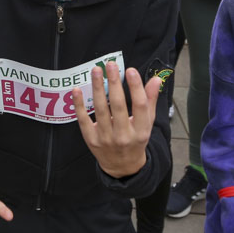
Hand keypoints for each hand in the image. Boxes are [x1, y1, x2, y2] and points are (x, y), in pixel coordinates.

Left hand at [73, 62, 157, 177]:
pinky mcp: (91, 140)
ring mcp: (106, 139)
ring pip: (101, 109)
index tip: (130, 70)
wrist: (122, 167)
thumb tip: (156, 79)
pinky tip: (77, 90)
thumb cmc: (135, 140)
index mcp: (141, 131)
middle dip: (114, 83)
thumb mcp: (147, 124)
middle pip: (118, 106)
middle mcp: (124, 135)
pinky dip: (79, 105)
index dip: (136, 87)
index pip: (140, 106)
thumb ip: (150, 101)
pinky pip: (83, 120)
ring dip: (97, 88)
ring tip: (96, 70)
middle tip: (111, 65)